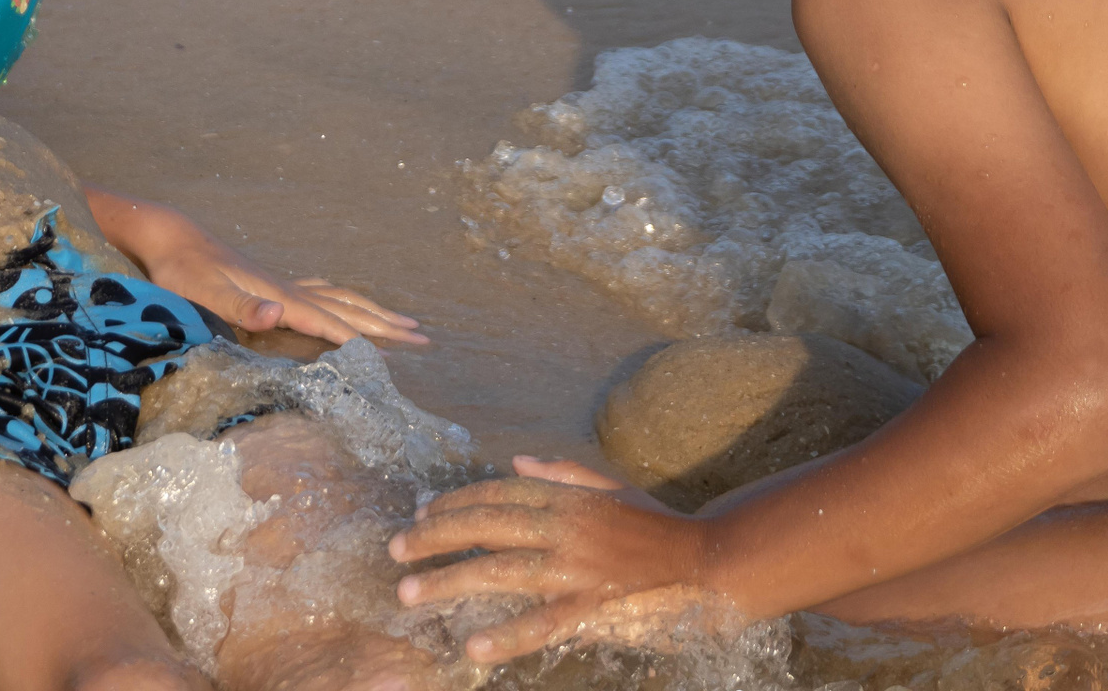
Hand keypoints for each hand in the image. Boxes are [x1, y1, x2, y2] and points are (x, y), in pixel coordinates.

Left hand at [148, 234, 427, 346]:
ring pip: (338, 298)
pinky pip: (319, 292)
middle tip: (423, 337)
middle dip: (385, 325)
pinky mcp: (268, 283)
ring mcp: (280, 284)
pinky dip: (340, 301)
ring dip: (370, 311)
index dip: (362, 340)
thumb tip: (278, 313)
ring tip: (400, 320)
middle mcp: (287, 289)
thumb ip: (241, 308)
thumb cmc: (182, 272)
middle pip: (347, 308)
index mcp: (280, 297)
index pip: (330, 323)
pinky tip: (340, 303)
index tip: (399, 355)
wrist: (170, 238)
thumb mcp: (205, 294)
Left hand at [387, 461, 706, 663]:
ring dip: (448, 580)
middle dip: (433, 537)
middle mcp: (562, 527)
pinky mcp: (592, 608)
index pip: (494, 495)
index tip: (420, 514)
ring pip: (498, 570)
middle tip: (395, 551)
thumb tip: (517, 461)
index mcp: (565, 498)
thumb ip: (562, 474)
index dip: (453, 503)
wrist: (712, 560)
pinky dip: (505, 634)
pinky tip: (472, 646)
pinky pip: (541, 622)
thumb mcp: (609, 488)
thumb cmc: (658, 526)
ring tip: (409, 593)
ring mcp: (575, 568)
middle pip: (483, 526)